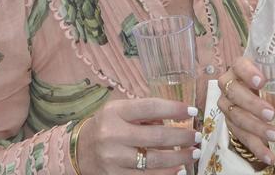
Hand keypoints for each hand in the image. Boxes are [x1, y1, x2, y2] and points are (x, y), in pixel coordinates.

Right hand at [77, 98, 201, 174]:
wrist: (78, 151)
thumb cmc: (106, 126)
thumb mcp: (119, 111)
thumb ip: (144, 112)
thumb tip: (173, 120)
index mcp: (115, 112)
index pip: (150, 107)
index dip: (174, 109)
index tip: (192, 112)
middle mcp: (113, 135)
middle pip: (156, 136)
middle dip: (182, 137)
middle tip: (197, 137)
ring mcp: (113, 159)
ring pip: (154, 160)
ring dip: (180, 158)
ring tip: (194, 153)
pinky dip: (166, 174)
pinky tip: (179, 170)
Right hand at [217, 57, 274, 165]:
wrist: (250, 96)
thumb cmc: (267, 83)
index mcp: (240, 68)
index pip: (239, 65)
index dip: (248, 72)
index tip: (262, 81)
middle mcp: (229, 85)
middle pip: (235, 93)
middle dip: (253, 105)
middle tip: (271, 114)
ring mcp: (227, 105)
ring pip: (236, 116)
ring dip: (256, 128)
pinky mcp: (230, 124)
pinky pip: (240, 137)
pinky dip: (256, 147)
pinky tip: (268, 156)